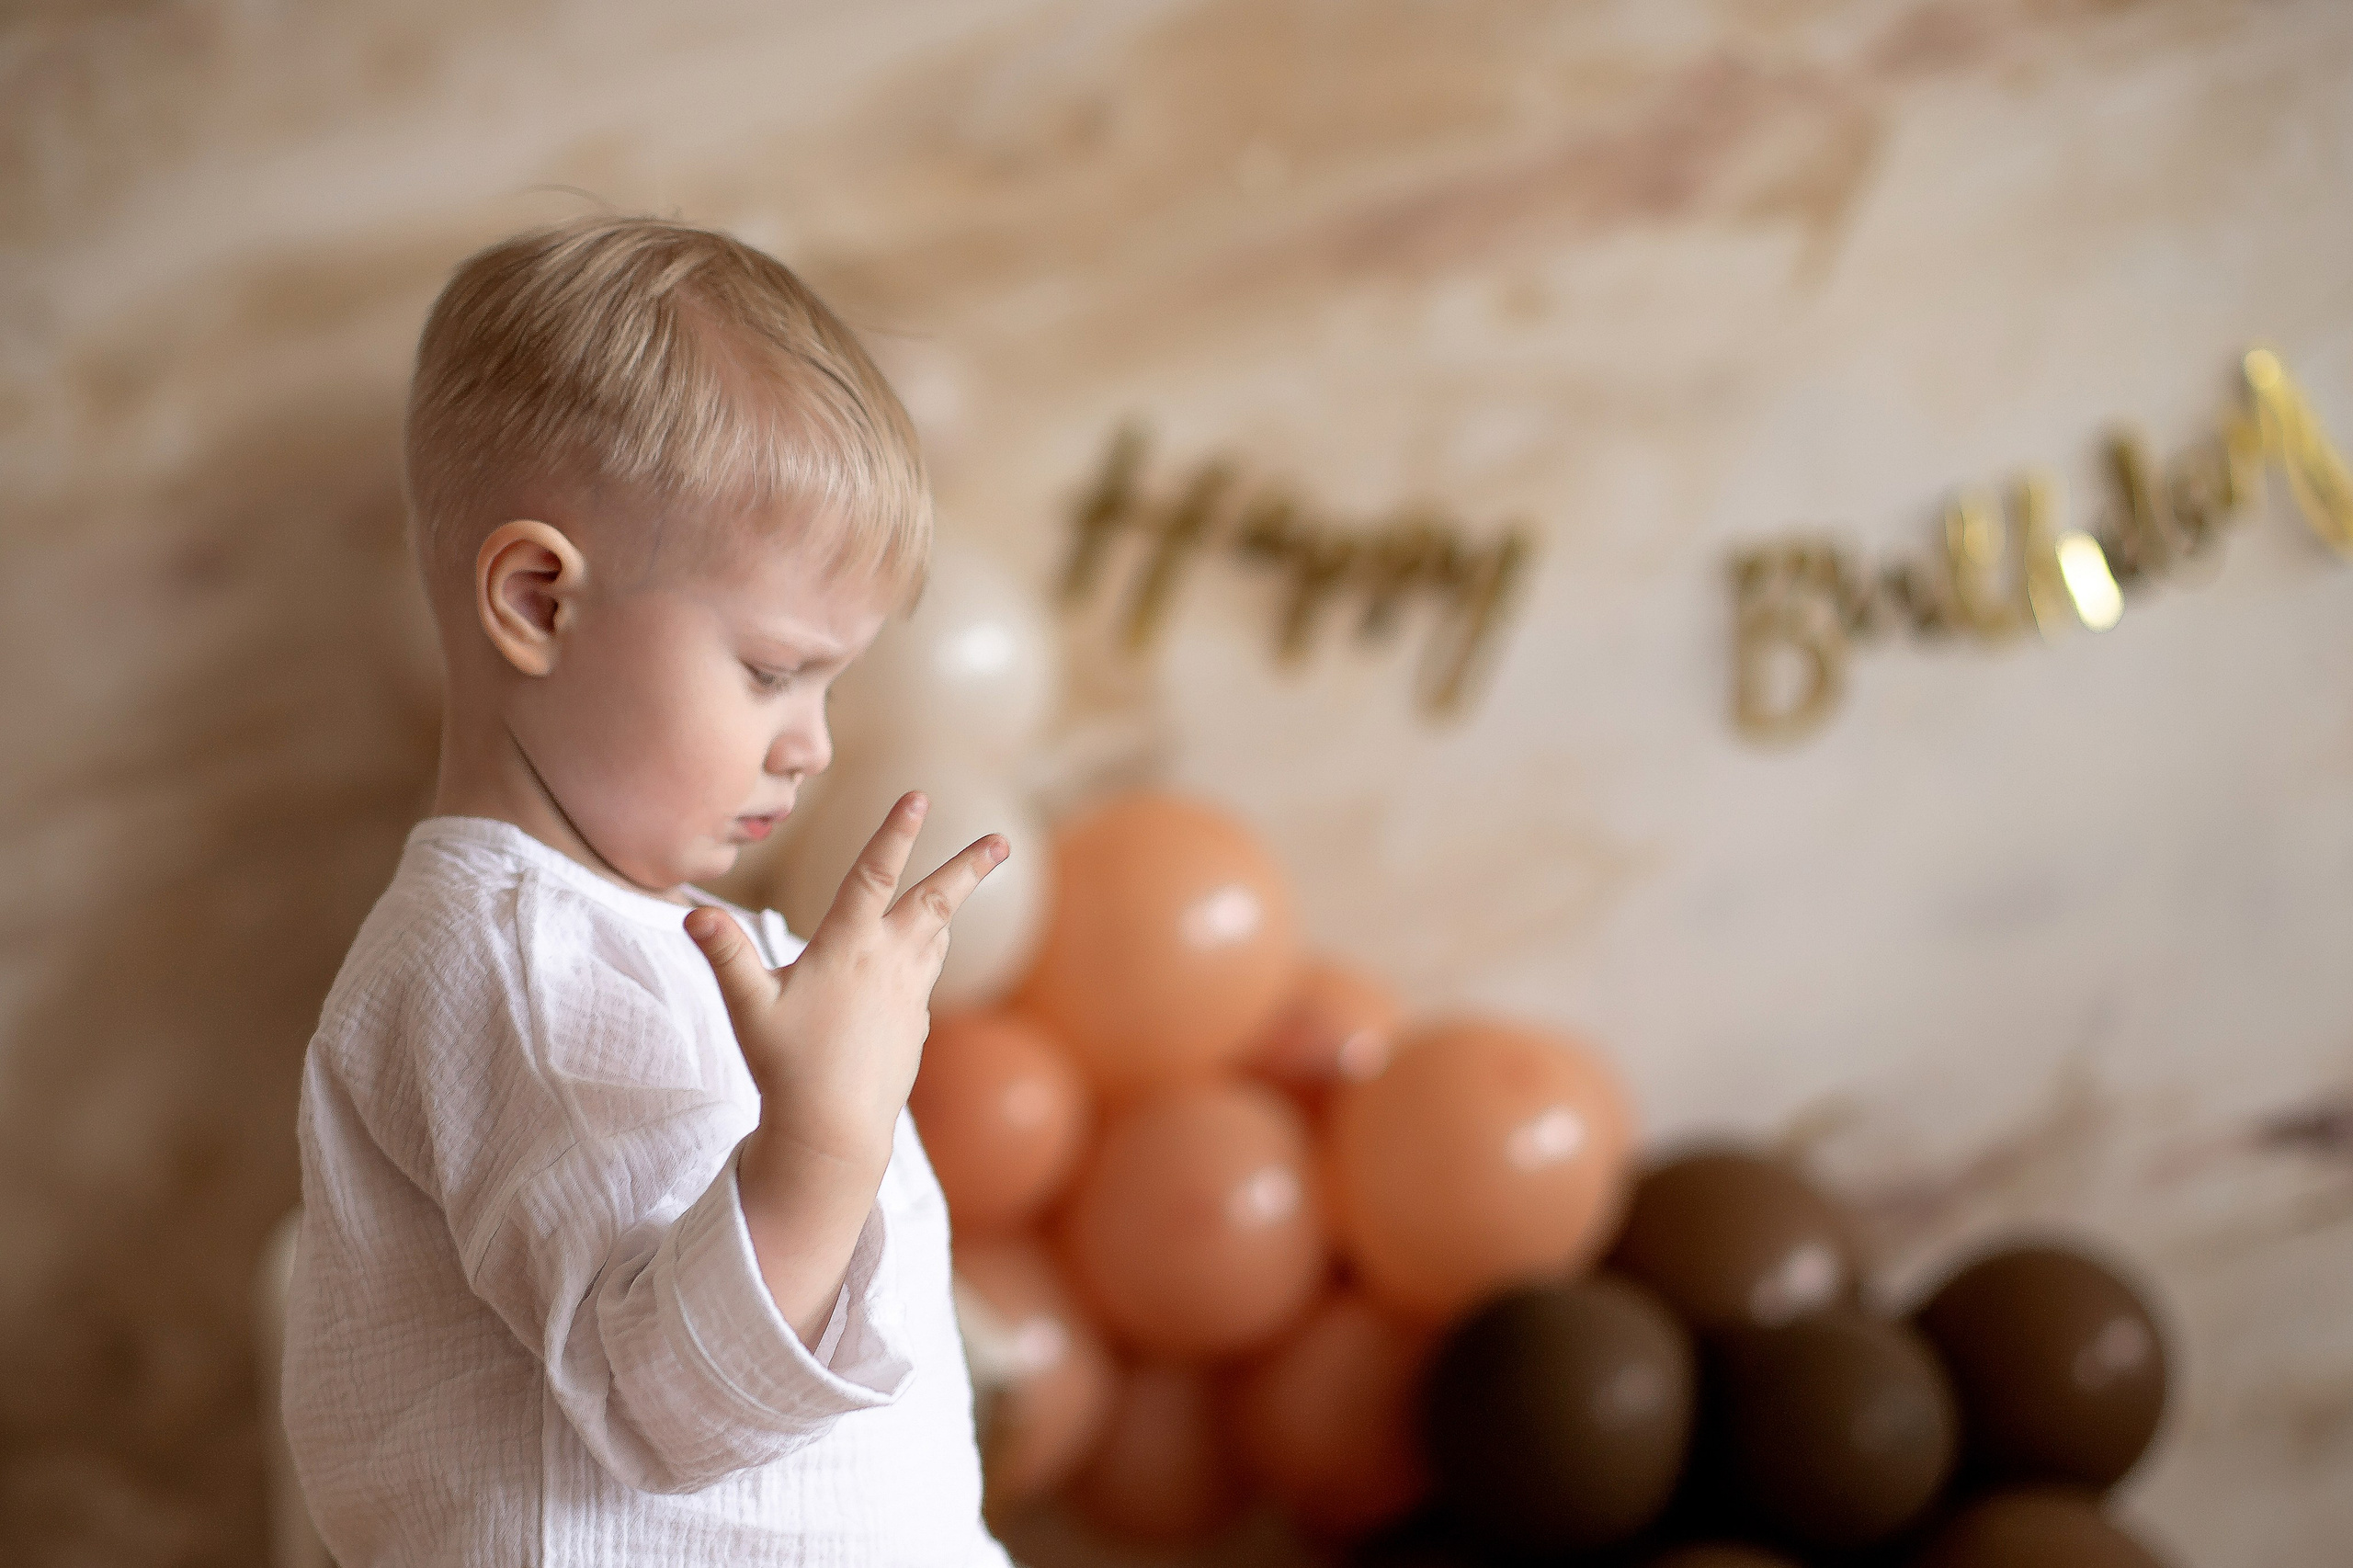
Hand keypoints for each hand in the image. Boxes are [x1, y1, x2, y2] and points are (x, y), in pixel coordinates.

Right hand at [686, 792, 1007, 1181]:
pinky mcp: (915, 1024)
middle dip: (969, 867)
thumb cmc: (786, 1068)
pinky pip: (924, 976)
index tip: (917, 796)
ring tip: (957, 887)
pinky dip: (926, 955)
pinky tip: (916, 959)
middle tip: (1002, 841)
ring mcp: (909, 994)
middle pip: (935, 901)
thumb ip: (726, 956)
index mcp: (849, 947)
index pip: (873, 874)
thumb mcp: (748, 1009)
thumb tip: (692, 913)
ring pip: (936, 937)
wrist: (836, 1132)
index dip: (895, 832)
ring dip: (946, 908)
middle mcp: (888, 962)